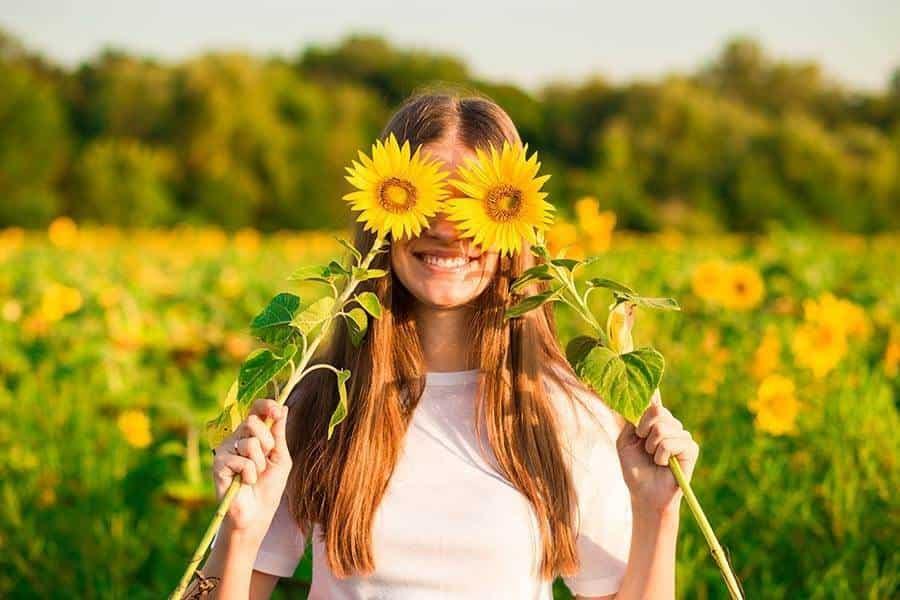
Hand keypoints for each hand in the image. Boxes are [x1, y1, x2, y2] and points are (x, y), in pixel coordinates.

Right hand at [212, 398, 291, 538]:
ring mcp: (226, 450)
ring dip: (260, 463)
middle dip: (267, 442)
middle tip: (267, 460)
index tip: (278, 411)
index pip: (255, 409)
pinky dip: (250, 474)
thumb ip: (279, 433)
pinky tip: (245, 483)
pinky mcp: (218, 463)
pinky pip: (241, 460)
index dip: (266, 406)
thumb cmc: (269, 486)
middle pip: (252, 421)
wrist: (257, 513)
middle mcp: (237, 438)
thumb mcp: (280, 457)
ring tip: (254, 475)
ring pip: (250, 442)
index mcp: (253, 434)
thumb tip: (284, 407)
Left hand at [616, 389, 698, 515]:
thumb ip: (633, 419)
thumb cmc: (634, 468)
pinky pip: (672, 442)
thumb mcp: (626, 440)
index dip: (651, 388)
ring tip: (654, 458)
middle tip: (643, 446)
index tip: (647, 376)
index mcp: (654, 421)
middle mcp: (670, 424)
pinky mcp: (691, 449)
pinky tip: (664, 464)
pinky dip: (661, 456)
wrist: (644, 492)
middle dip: (642, 430)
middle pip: (656, 411)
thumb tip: (640, 398)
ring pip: (662, 428)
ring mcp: (682, 435)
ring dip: (651, 447)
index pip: (654, 400)